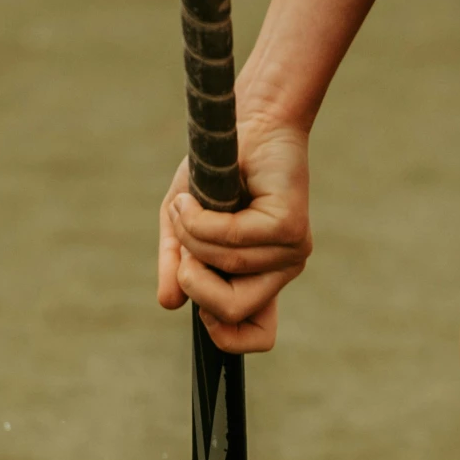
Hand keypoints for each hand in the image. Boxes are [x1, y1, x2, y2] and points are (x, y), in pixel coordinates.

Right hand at [155, 117, 311, 353]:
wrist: (245, 122)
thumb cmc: (215, 173)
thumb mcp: (184, 226)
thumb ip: (176, 264)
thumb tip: (168, 304)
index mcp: (261, 280)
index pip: (260, 336)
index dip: (226, 337)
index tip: (200, 309)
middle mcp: (281, 271)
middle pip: (233, 311)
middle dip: (193, 282)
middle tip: (181, 248)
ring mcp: (290, 251)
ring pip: (227, 268)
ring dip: (190, 237)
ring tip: (185, 207)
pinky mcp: (290, 226)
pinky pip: (233, 239)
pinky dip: (201, 222)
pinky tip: (192, 200)